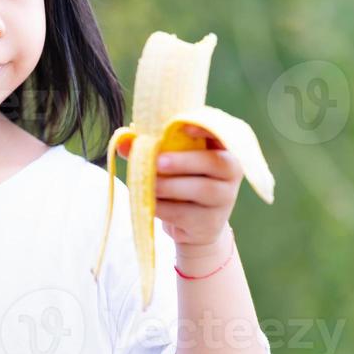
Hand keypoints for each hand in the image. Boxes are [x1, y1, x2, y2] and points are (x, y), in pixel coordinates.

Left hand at [119, 124, 240, 247]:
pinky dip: (164, 207)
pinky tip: (151, 203)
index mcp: (223, 148)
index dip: (205, 128)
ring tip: (150, 184)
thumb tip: (122, 141)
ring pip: (202, 190)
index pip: (221, 133)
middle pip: (215, 163)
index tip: (183, 127)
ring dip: (170, 186)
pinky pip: (185, 213)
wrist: (194, 225)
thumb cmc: (182, 182)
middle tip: (158, 162)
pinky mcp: (210, 223)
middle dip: (184, 161)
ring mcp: (224, 199)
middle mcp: (231, 173)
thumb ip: (148, 149)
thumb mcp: (170, 162)